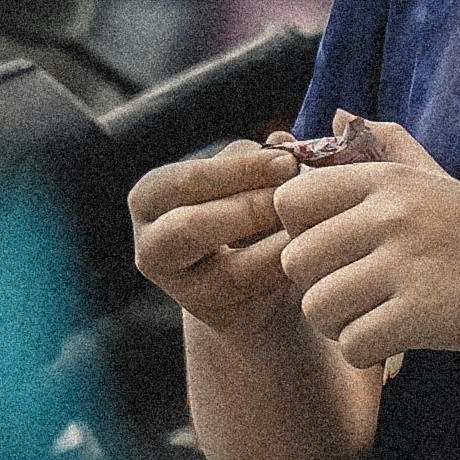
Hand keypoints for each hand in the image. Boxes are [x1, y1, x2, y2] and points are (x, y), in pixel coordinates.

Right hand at [130, 141, 305, 335]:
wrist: (257, 280)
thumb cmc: (250, 212)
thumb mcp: (248, 179)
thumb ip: (260, 158)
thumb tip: (282, 140)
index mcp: (151, 197)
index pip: (188, 180)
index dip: (240, 169)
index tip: (288, 160)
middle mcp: (150, 246)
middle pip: (193, 227)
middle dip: (252, 208)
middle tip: (297, 194)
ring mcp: (181, 291)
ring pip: (227, 272)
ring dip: (274, 245)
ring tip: (307, 223)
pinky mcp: (217, 318)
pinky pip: (257, 298)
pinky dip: (285, 269)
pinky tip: (309, 249)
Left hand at [274, 117, 459, 377]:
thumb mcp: (438, 180)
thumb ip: (386, 147)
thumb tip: (337, 114)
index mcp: (388, 179)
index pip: (292, 200)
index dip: (302, 235)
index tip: (339, 254)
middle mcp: (391, 213)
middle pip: (295, 261)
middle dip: (319, 288)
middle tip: (363, 297)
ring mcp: (406, 262)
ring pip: (317, 307)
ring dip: (340, 326)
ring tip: (379, 321)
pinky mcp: (421, 314)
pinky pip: (351, 344)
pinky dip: (369, 354)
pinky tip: (399, 343)